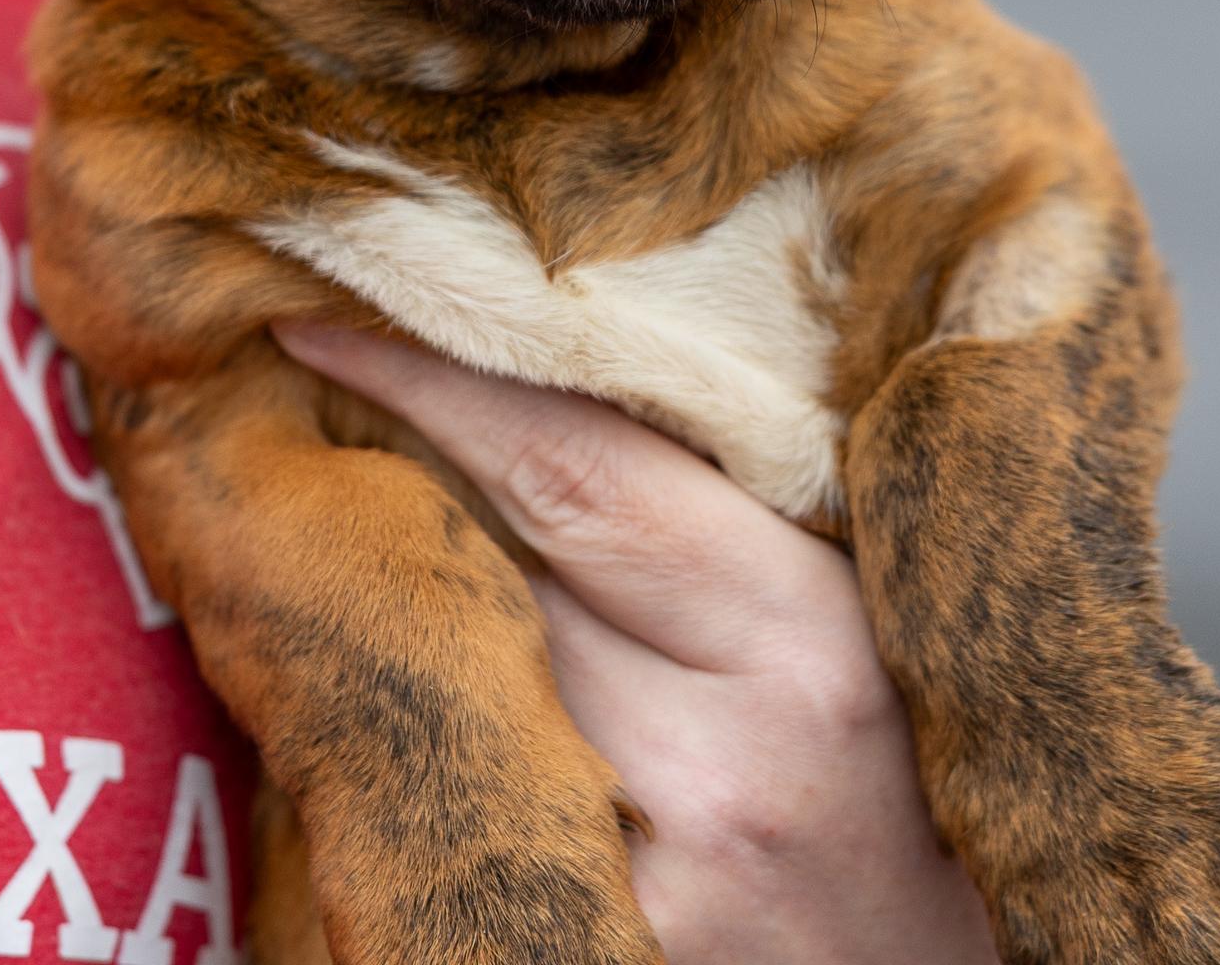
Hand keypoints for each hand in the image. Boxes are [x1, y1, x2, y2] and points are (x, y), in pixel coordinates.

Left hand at [275, 323, 997, 964]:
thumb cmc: (906, 757)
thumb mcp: (849, 608)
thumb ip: (721, 507)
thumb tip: (535, 375)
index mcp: (802, 633)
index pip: (568, 466)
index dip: (431, 380)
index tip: (324, 318)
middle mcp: (720, 760)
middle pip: (488, 574)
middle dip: (398, 487)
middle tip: (313, 408)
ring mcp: (651, 879)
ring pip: (461, 686)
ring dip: (417, 611)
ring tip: (381, 551)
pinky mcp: (603, 954)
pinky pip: (468, 802)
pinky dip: (434, 734)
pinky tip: (424, 697)